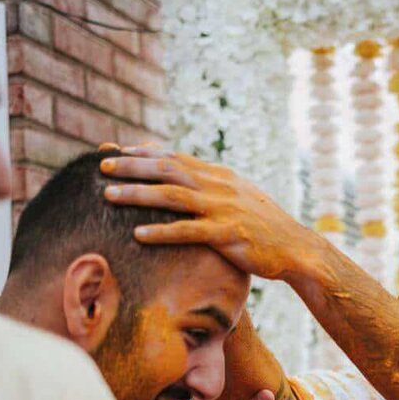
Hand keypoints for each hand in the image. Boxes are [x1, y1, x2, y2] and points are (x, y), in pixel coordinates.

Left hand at [99, 146, 320, 280]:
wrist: (297, 249)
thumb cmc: (265, 228)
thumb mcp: (240, 198)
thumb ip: (212, 186)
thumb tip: (185, 177)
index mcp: (221, 176)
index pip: (175, 157)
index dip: (142, 152)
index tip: (114, 150)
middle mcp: (220, 186)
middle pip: (168, 169)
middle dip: (132, 165)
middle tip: (101, 166)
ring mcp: (224, 209)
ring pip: (172, 196)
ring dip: (138, 194)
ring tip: (108, 195)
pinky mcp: (228, 235)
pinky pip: (188, 231)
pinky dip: (161, 231)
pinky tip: (138, 234)